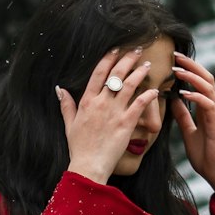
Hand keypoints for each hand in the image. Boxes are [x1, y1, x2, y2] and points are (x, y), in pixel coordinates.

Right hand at [56, 47, 159, 182]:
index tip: (116, 49)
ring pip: (129, 85)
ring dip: (139, 72)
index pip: (98, 73)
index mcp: (87, 101)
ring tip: (147, 65)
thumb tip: (59, 89)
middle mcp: (101, 103)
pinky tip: (154, 90)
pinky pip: (139, 104)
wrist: (89, 165)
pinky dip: (147, 95)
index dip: (108, 58)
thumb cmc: (79, 147)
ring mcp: (114, 112)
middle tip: (136, 50)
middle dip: (127, 59)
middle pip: (116, 74)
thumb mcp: (69, 124)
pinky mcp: (126, 123)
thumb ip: (66, 105)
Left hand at [170, 50, 214, 198]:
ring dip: (192, 77)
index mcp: (205, 109)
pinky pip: (208, 106)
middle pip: (206, 78)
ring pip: (208, 88)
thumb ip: (183, 116)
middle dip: (191, 65)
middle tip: (175, 56)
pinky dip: (196, 97)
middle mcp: (212, 108)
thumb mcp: (188, 132)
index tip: (173, 59)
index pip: (199, 81)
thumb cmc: (205, 155)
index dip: (188, 69)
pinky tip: (184, 94)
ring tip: (177, 71)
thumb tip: (173, 99)